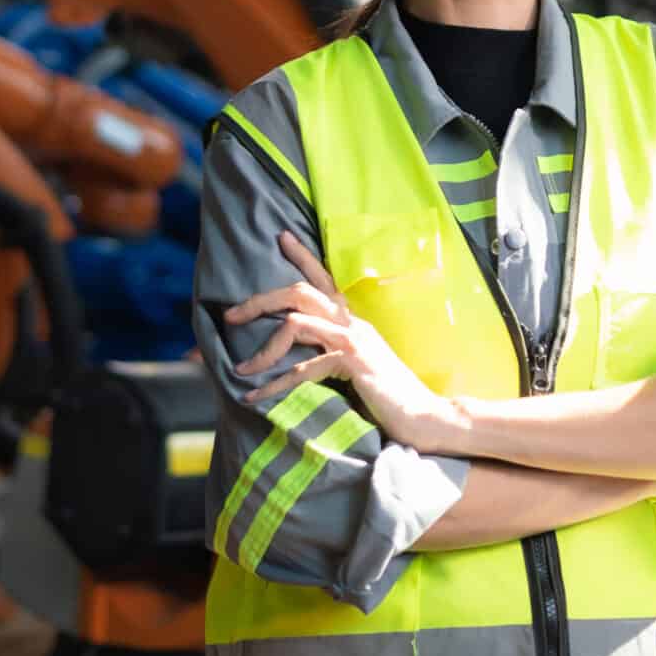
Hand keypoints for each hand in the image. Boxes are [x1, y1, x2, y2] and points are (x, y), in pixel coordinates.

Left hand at [226, 231, 457, 451]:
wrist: (426, 417)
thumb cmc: (390, 397)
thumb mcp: (357, 367)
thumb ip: (333, 352)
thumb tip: (302, 350)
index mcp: (354, 321)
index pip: (325, 279)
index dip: (303, 255)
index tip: (281, 237)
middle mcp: (353, 323)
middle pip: (300, 291)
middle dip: (260, 299)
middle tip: (229, 314)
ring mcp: (354, 340)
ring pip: (296, 322)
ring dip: (262, 349)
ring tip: (239, 369)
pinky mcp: (352, 363)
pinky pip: (304, 367)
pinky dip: (276, 383)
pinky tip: (256, 397)